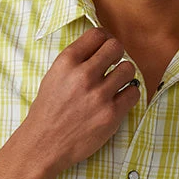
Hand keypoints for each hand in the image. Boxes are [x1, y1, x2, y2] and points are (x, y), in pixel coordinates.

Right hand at [22, 26, 138, 173]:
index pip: (97, 34)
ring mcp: (99, 95)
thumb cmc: (48, 112)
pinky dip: (129, 94)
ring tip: (116, 84)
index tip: (105, 49)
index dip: (105, 39)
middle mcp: (83, 75)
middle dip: (116, 55)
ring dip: (124, 75)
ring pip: (128, 69)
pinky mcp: (111, 114)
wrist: (44, 144)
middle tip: (112, 66)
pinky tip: (119, 99)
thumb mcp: (54, 77)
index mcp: (67, 62)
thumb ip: (75, 61)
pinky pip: (134, 93)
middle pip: (116, 47)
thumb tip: (99, 49)